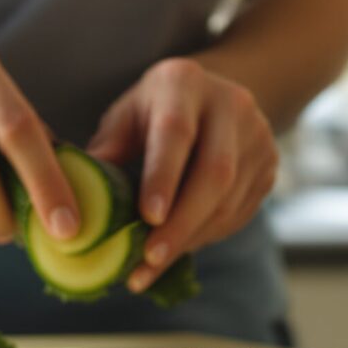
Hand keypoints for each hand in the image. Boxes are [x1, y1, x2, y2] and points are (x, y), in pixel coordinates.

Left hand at [88, 57, 277, 289]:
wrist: (212, 98)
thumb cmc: (154, 112)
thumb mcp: (125, 118)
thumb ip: (106, 153)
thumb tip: (77, 200)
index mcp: (184, 82)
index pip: (176, 132)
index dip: (163, 177)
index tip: (147, 217)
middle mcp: (231, 104)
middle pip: (215, 173)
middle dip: (181, 223)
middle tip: (149, 258)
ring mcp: (258, 135)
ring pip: (230, 199)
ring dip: (191, 238)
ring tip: (153, 265)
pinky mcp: (270, 164)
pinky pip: (240, 211)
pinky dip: (207, 236)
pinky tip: (179, 248)